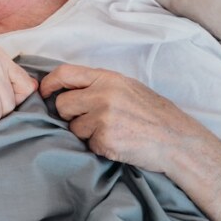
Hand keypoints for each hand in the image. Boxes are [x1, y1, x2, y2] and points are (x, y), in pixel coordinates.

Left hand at [39, 64, 206, 172]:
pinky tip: (118, 142)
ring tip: (112, 131)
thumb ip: (97, 85)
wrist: (176, 139)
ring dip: (86, 133)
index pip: (65, 73)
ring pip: (73, 128)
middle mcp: (103, 95)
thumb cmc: (151, 113)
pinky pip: (88, 144)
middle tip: (88, 119)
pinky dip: (99, 146)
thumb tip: (65, 88)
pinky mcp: (105, 141)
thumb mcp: (127, 87)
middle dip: (69, 115)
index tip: (44, 93)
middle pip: (63, 105)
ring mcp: (104, 118)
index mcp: (107, 78)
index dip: (49, 83)